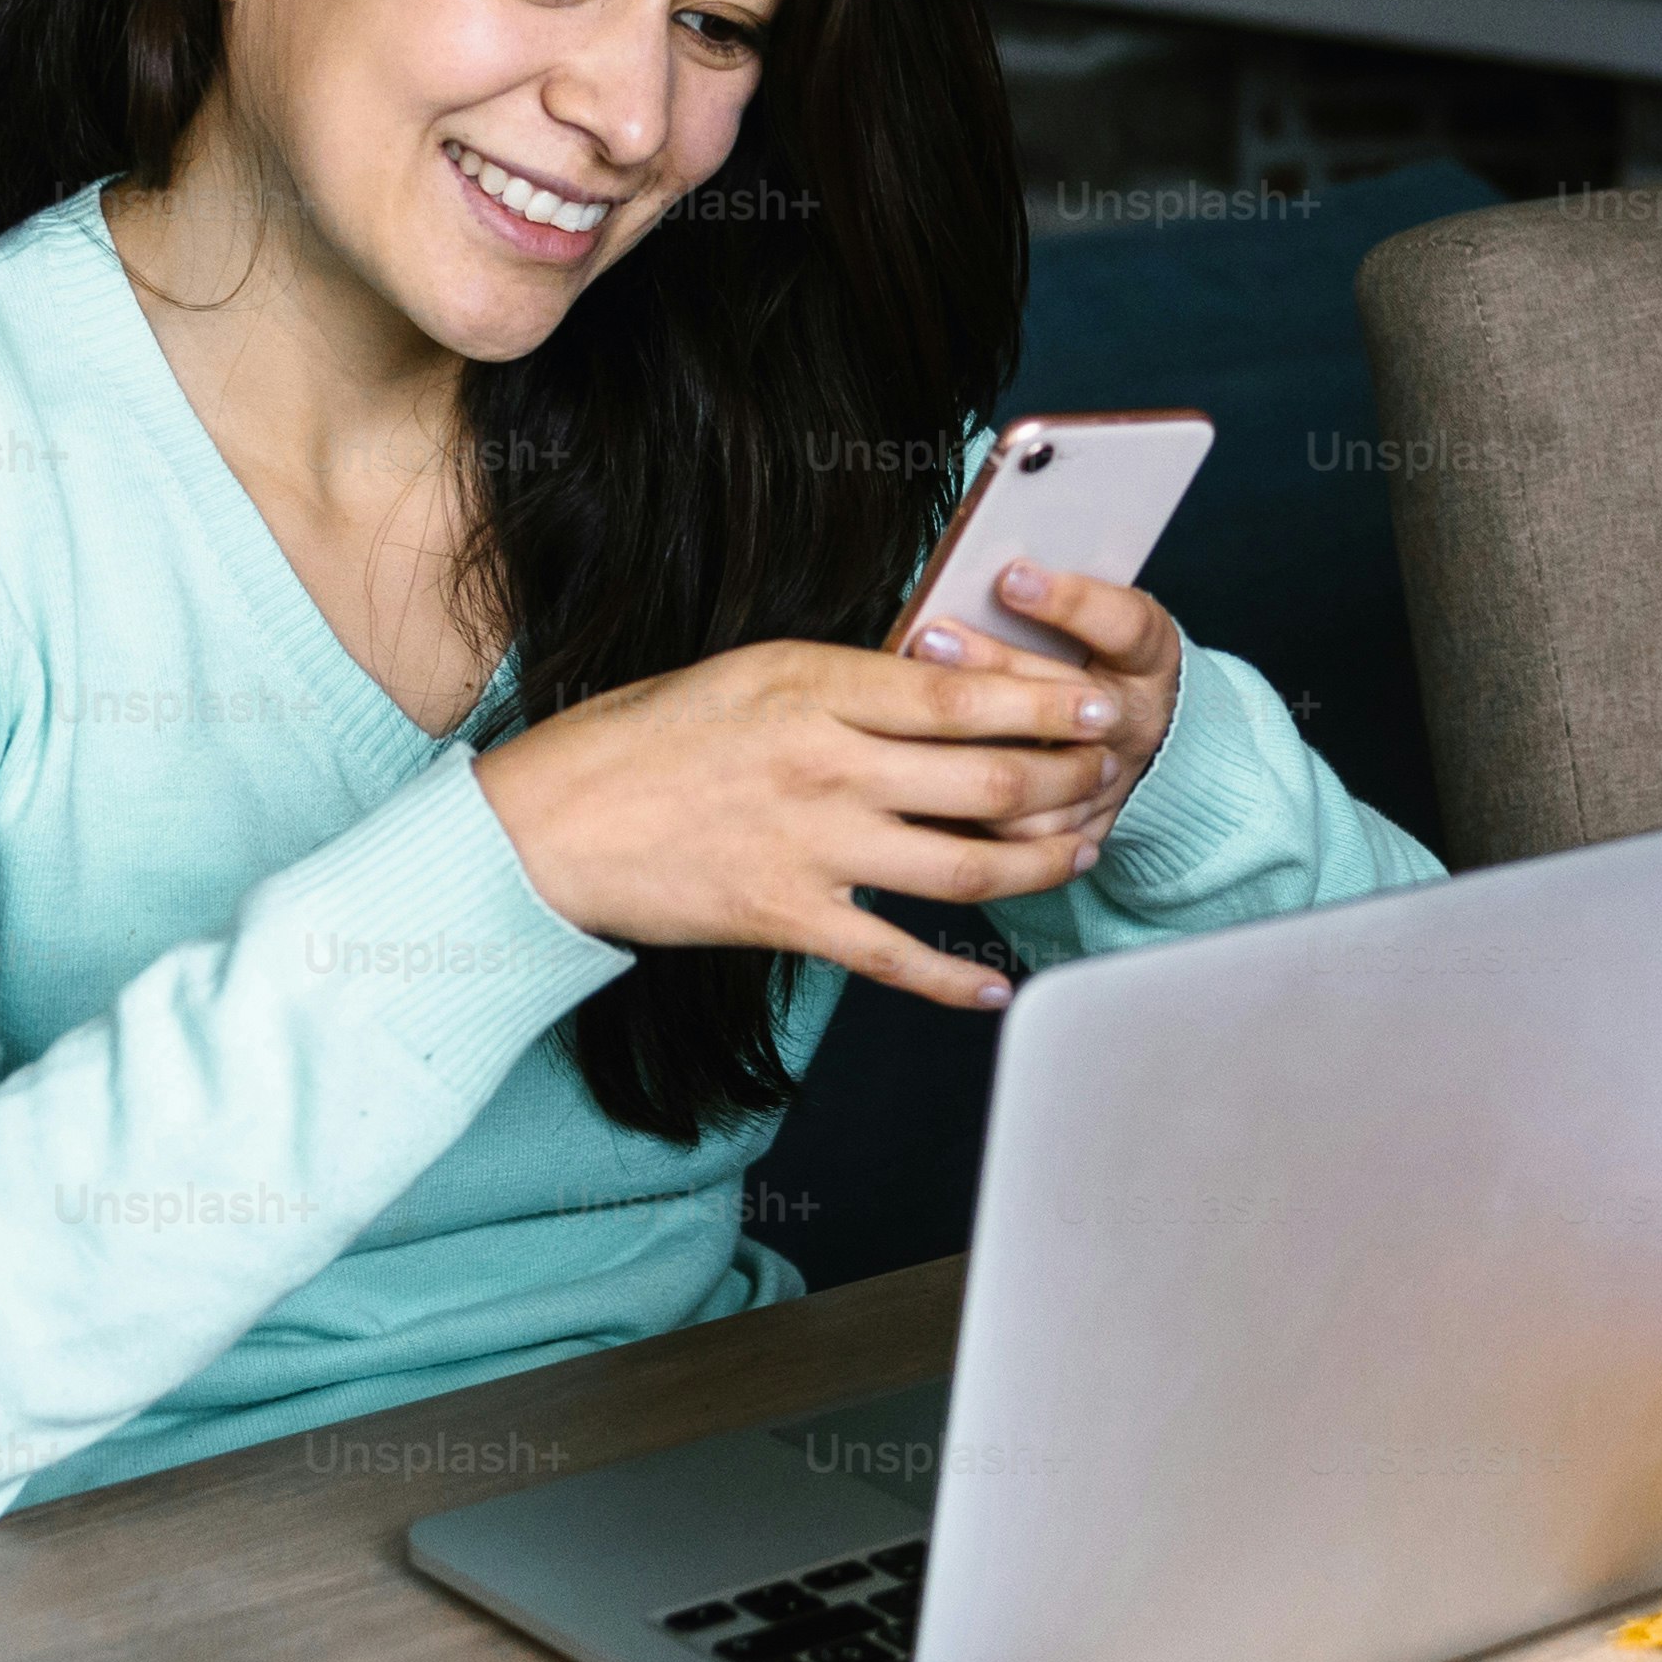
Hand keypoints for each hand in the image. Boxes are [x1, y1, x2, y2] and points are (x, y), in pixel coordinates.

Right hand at [471, 640, 1122, 1009]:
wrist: (550, 823)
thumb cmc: (647, 737)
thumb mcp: (751, 672)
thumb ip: (847, 681)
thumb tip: (941, 679)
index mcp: (817, 687)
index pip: (965, 694)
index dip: (1051, 704)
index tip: (1105, 704)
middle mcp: (826, 764)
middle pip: (988, 780)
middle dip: (1070, 784)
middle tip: (1110, 781)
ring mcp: (810, 845)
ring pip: (964, 868)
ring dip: (1037, 869)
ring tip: (1077, 857)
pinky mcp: (786, 917)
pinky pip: (893, 958)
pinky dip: (953, 981)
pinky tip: (996, 988)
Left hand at [904, 563, 1183, 846]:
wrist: (1138, 732)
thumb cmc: (1096, 656)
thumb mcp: (1096, 618)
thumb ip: (1048, 604)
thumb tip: (970, 576)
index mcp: (1147, 657)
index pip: (1123, 626)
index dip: (1070, 604)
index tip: (1010, 577)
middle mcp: (1133, 722)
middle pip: (1070, 705)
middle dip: (995, 668)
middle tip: (931, 637)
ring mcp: (1109, 783)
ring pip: (1044, 782)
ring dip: (975, 749)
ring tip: (910, 718)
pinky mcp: (1079, 830)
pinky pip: (1022, 833)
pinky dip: (971, 812)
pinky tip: (920, 782)